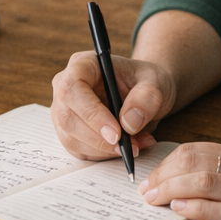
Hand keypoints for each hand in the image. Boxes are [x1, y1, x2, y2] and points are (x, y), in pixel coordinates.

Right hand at [51, 50, 176, 159]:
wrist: (146, 94)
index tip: (116, 133)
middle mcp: (65, 87)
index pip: (72, 89)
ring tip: (136, 144)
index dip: (91, 114)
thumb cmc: (147, 82)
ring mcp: (64, 111)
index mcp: (82, 65)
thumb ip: (146, 98)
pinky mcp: (70, 132)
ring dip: (105, 149)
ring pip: (72, 139)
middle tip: (131, 146)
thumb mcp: (156, 82)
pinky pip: (79, 151)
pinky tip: (125, 147)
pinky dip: (103, 155)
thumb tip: (128, 123)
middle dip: (100, 139)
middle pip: (68, 118)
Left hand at [139, 142, 220, 219]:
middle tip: (145, 190)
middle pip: (194, 161)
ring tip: (154, 200)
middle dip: (162, 175)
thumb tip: (187, 180)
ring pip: (203, 181)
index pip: (197, 149)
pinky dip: (194, 208)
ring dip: (171, 189)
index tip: (151, 177)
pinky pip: (220, 211)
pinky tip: (179, 210)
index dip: (167, 162)